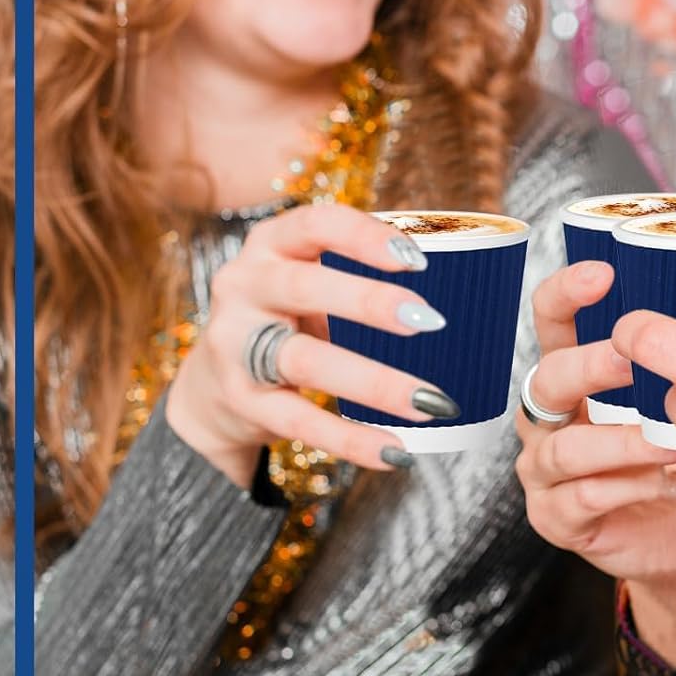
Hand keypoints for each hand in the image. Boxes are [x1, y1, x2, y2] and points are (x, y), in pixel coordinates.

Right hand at [166, 202, 455, 484]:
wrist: (212, 384)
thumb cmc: (288, 317)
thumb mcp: (310, 279)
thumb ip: (361, 274)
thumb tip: (463, 287)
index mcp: (271, 245)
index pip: (314, 224)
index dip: (364, 237)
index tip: (417, 259)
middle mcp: (244, 286)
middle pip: (305, 287)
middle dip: (368, 302)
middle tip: (430, 321)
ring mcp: (235, 345)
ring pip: (305, 361)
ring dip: (374, 382)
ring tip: (431, 401)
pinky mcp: (241, 400)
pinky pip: (299, 422)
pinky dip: (351, 439)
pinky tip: (395, 451)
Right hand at [515, 261, 675, 645]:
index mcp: (592, 367)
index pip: (560, 318)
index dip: (569, 293)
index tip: (606, 274)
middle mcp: (562, 412)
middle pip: (547, 376)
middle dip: (588, 365)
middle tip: (629, 360)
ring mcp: (553, 468)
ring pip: (563, 443)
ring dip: (615, 439)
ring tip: (670, 442)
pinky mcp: (563, 519)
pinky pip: (581, 498)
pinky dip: (624, 488)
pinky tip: (670, 484)